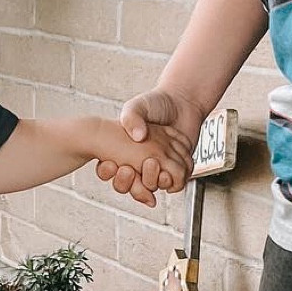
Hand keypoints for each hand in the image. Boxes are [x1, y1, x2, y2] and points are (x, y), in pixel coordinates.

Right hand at [93, 91, 201, 205]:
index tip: (112, 163)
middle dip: (130, 183)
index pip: (109, 171)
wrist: (183, 103)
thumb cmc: (158, 103)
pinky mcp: (176, 169)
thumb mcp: (138, 105)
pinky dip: (173, 178)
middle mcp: (140, 163)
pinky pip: (174, 184)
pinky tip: (169, 165)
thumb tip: (138, 136)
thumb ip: (132, 117)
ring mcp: (158, 168)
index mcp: (124, 150)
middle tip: (130, 168)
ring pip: (150, 188)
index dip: (108, 173)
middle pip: (129, 187)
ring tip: (152, 163)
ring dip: (150, 180)